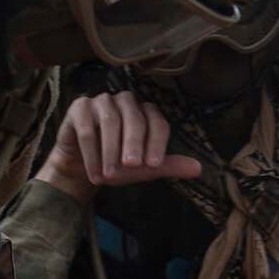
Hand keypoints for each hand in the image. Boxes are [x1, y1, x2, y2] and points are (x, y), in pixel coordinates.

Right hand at [38, 90, 201, 195]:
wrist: (82, 168)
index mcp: (146, 113)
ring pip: (110, 121)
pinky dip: (91, 152)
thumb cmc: (117, 165)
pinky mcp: (80, 107)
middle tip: (132, 167)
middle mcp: (126, 102)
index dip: (156, 143)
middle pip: (134, 118)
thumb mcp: (144, 169)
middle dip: (133, 144)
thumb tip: (198, 169)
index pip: (157, 122)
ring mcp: (102, 101)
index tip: (153, 165)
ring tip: (110, 176)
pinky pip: (87, 127)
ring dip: (111, 151)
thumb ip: (168, 166)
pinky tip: (95, 174)